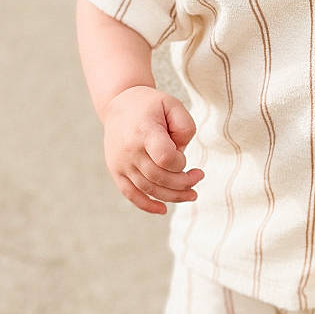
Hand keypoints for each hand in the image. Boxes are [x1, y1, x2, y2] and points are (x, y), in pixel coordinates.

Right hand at [103, 86, 202, 214]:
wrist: (118, 104)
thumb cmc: (151, 106)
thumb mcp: (173, 105)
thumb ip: (185, 127)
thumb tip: (181, 155)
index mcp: (144, 131)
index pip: (165, 158)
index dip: (180, 163)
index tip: (183, 155)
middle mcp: (130, 150)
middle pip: (159, 178)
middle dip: (184, 182)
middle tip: (198, 177)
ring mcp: (121, 163)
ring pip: (149, 189)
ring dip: (173, 196)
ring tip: (191, 194)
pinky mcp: (116, 171)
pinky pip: (130, 194)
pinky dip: (147, 205)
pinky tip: (163, 209)